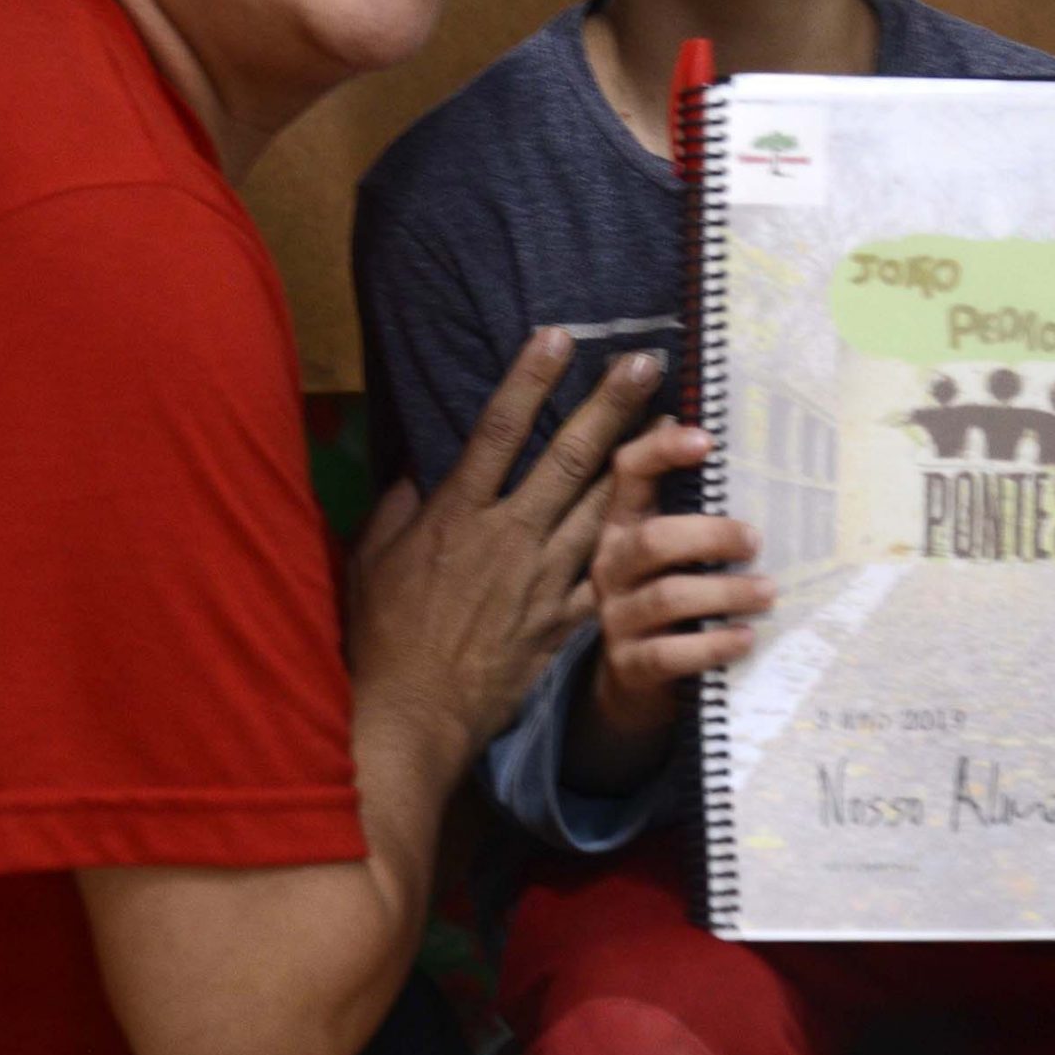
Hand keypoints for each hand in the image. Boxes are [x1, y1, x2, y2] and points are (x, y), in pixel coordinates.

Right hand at [348, 331, 661, 769]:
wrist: (411, 719)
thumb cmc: (380, 637)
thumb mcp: (371, 561)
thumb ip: (397, 508)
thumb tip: (416, 467)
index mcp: (457, 515)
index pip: (497, 430)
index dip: (529, 379)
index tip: (558, 336)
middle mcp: (508, 537)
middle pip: (569, 459)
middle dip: (610, 407)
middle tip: (646, 365)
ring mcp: (542, 579)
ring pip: (605, 510)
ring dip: (646, 467)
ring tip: (682, 427)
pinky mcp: (564, 620)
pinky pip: (610, 579)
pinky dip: (645, 553)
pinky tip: (678, 523)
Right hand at [589, 417, 773, 751]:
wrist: (633, 683)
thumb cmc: (671, 597)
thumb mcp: (675, 554)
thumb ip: (698, 514)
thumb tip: (762, 464)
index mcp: (623, 524)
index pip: (628, 471)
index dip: (661, 450)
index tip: (707, 440)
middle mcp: (611, 565)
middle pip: (653, 539)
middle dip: (711, 536)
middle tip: (756, 540)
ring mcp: (616, 617)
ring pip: (668, 596)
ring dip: (725, 592)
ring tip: (768, 592)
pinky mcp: (630, 664)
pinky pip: (670, 653)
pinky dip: (714, 645)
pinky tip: (746, 638)